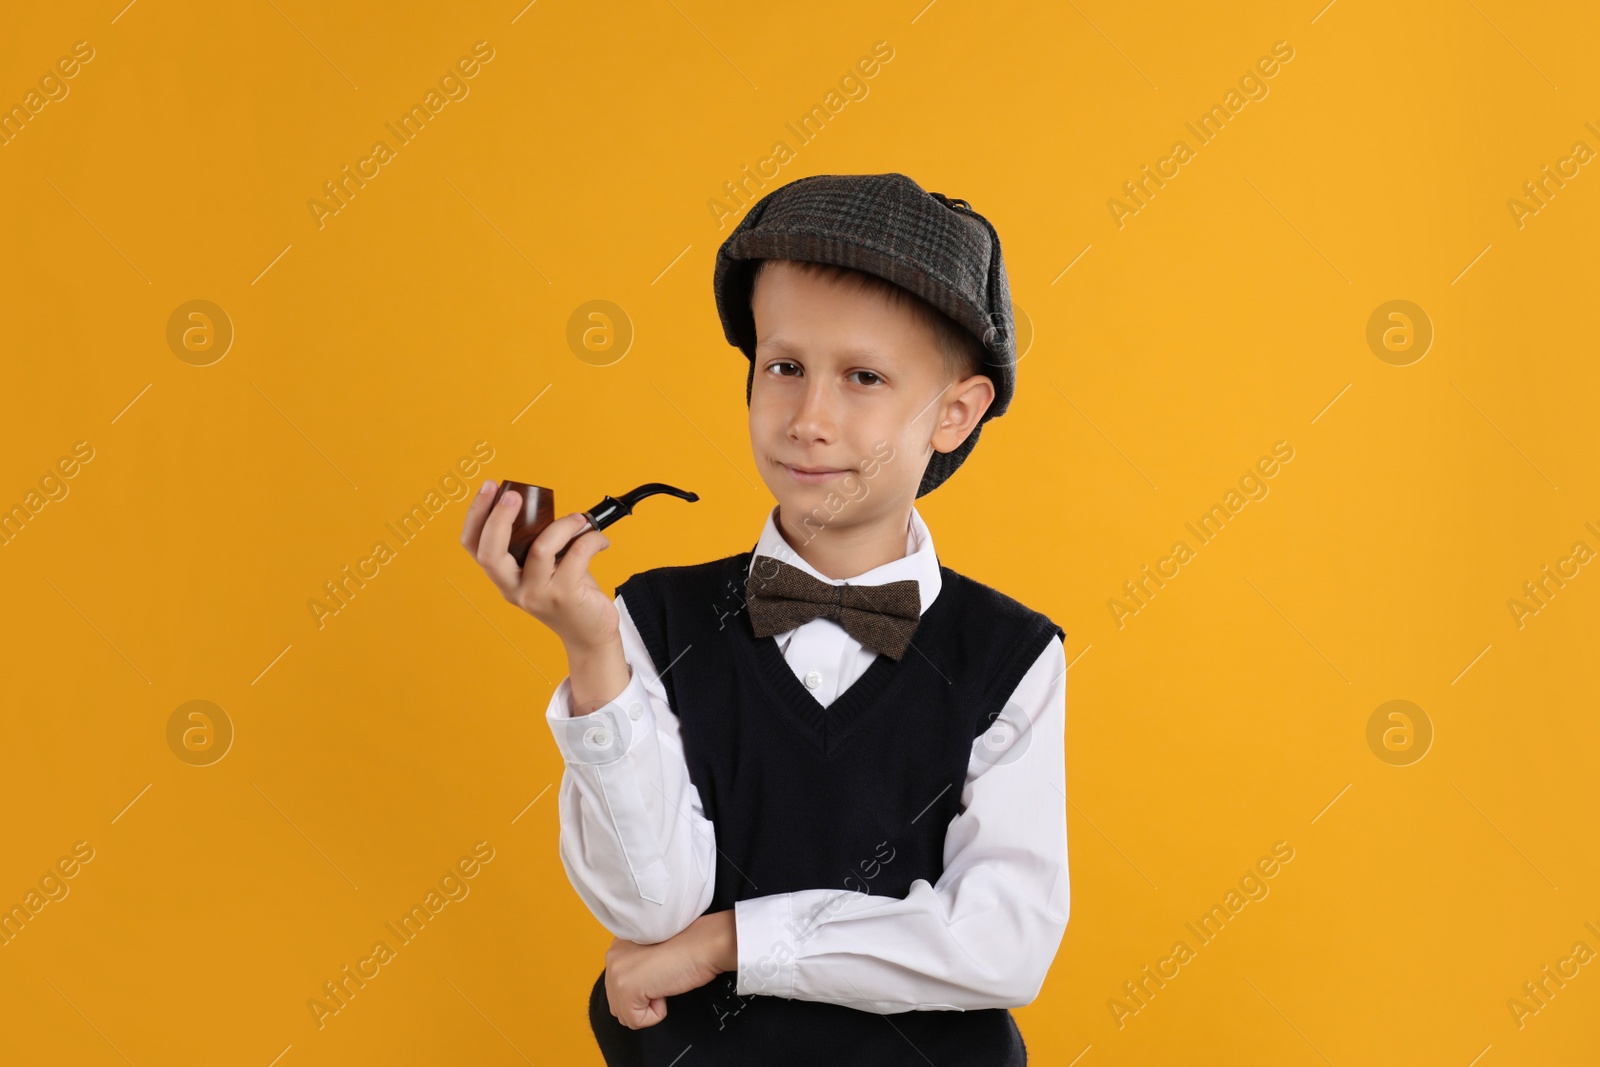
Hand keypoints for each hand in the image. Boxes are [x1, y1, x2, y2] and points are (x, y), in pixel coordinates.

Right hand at [459, 480, 618, 651]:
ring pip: (541, 549)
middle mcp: (514, 589)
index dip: (475, 515)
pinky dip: (591, 539)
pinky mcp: (565, 597)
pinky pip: (576, 555)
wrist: (590, 634)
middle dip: (499, 517)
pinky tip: (598, 540)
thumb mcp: (544, 568)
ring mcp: (538, 595)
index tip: (490, 487)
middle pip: (491, 553)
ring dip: (564, 525)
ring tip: (579, 520)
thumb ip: (536, 543)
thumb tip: (543, 506)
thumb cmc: (568, 593)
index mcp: (504, 577)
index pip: (474, 547)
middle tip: (515, 495)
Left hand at [605, 911, 737, 1028]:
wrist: (704, 944)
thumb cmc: (690, 948)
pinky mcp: (626, 990)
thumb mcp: (653, 956)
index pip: (618, 987)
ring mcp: (616, 973)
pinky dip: (656, 1013)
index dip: (644, 988)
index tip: (661, 971)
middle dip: (643, 1000)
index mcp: (618, 946)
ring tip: (664, 981)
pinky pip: (636, 1021)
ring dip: (649, 1006)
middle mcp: (612, 957)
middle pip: (618, 1004)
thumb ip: (636, 968)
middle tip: (664, 977)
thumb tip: (636, 995)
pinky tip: (664, 988)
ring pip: (625, 1015)